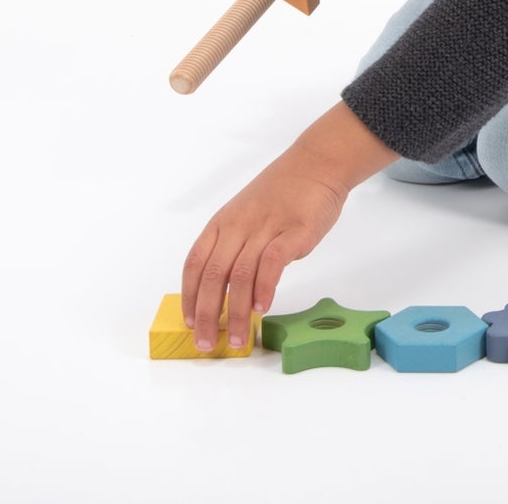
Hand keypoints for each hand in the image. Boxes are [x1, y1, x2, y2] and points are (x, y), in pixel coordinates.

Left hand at [181, 148, 344, 351]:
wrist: (317, 163)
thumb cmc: (283, 192)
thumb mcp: (247, 213)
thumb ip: (235, 245)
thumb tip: (225, 289)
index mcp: (223, 222)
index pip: (196, 263)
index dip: (190, 296)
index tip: (190, 322)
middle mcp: (239, 225)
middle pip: (214, 275)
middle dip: (208, 314)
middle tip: (208, 344)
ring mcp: (266, 227)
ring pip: (241, 275)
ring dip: (237, 313)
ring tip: (240, 339)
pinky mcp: (294, 231)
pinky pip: (272, 263)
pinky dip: (264, 288)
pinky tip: (263, 308)